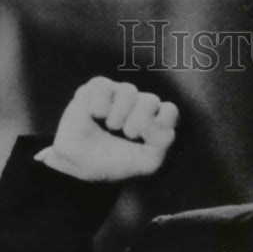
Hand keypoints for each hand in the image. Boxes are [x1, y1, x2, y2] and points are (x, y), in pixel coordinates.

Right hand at [34, 76, 177, 180]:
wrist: (82, 165)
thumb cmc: (116, 163)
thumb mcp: (148, 161)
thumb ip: (163, 141)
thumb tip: (154, 116)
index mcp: (155, 120)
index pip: (170, 110)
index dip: (158, 126)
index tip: (145, 141)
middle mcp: (139, 103)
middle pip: (151, 100)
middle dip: (137, 123)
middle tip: (126, 135)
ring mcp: (119, 93)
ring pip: (129, 91)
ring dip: (118, 115)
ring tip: (110, 126)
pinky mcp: (96, 88)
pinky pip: (103, 86)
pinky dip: (98, 106)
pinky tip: (94, 115)